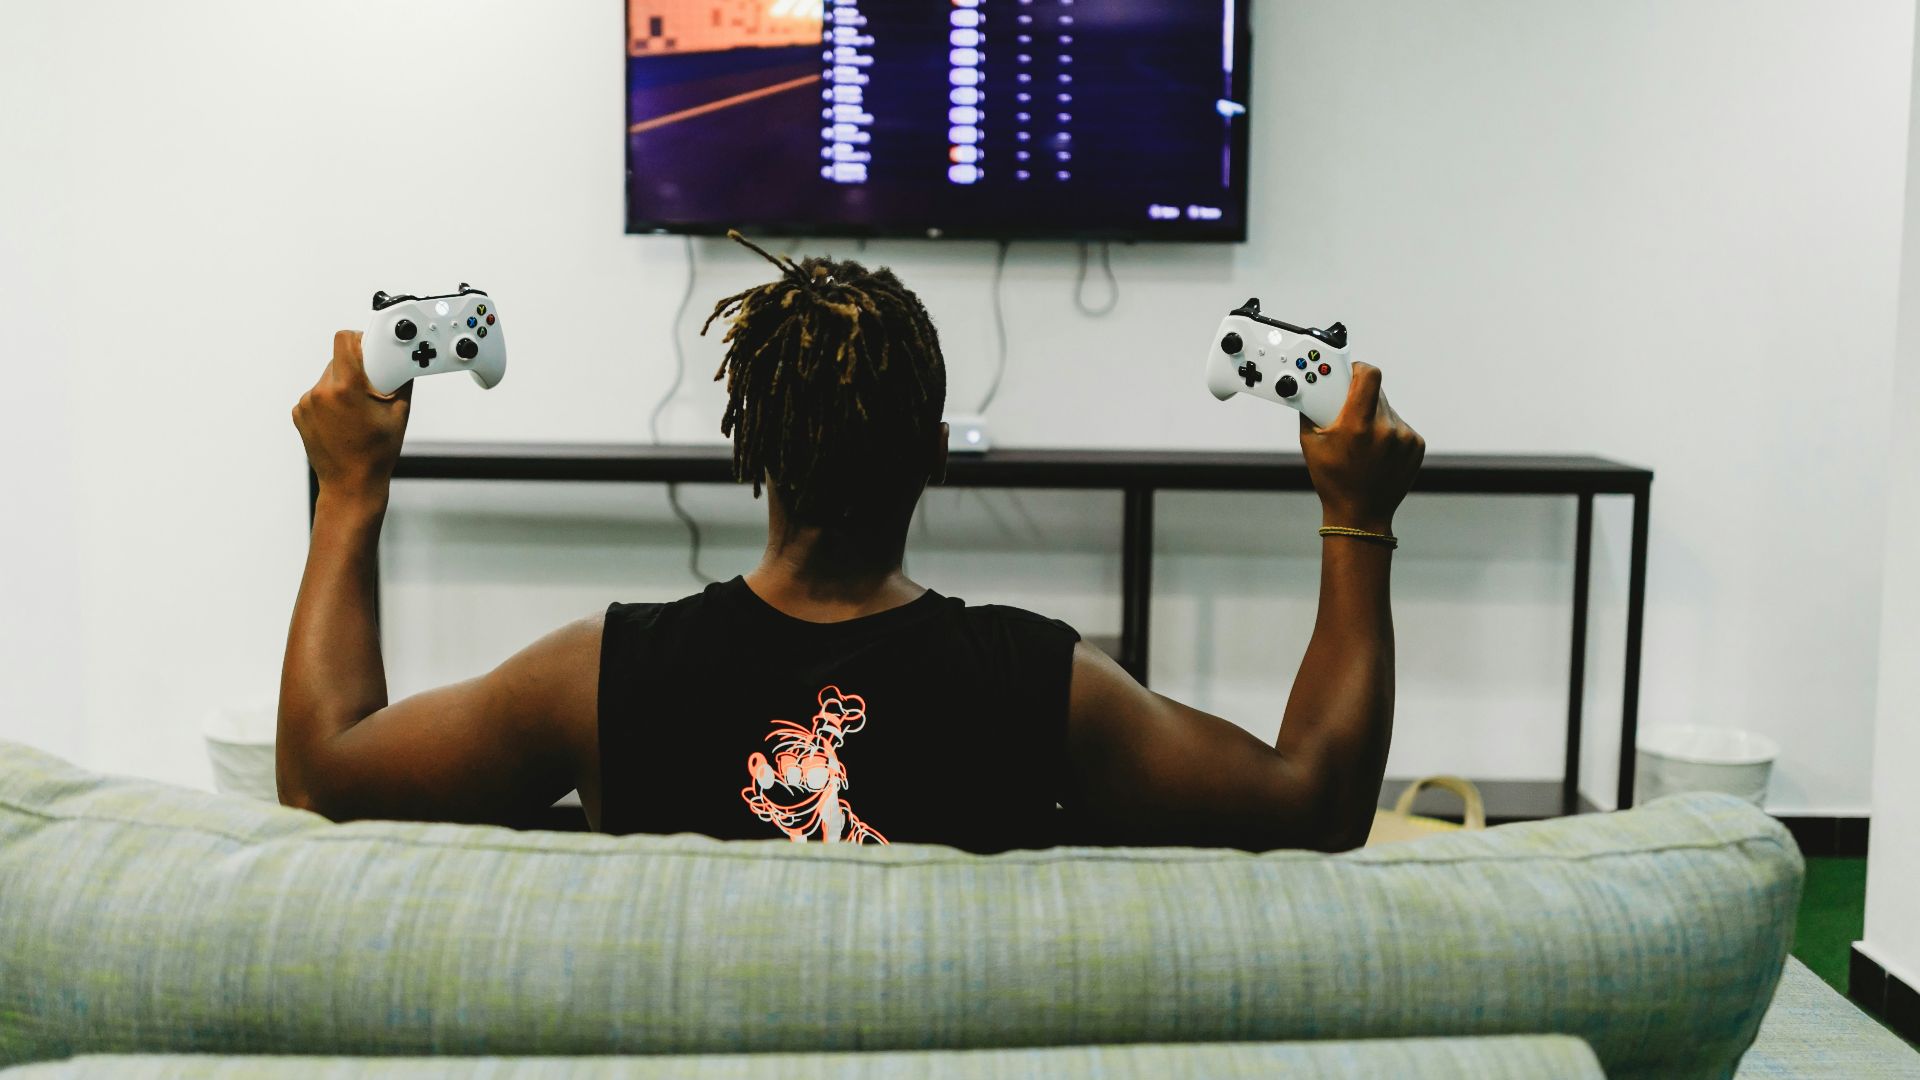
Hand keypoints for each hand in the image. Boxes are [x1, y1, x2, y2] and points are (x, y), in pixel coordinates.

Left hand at [292, 331, 411, 500]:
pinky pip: (319, 394)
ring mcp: (306, 403)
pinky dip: (331, 401)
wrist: (351, 484)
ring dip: (344, 386)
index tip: (371, 349)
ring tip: (357, 411)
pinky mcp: (299, 413)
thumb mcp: (399, 413)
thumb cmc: (375, 454)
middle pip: (339, 360)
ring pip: (329, 377)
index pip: (344, 339)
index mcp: (345, 388)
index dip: (360, 340)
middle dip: (357, 369)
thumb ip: (400, 379)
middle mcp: (320, 392)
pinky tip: (343, 420)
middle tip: (372, 390)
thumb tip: (403, 360)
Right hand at [1299, 363, 1424, 532]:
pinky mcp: (1416, 445)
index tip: (1351, 372)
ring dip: (1374, 416)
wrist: (1360, 514)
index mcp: (1358, 426)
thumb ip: (1312, 409)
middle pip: (1376, 391)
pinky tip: (1376, 451)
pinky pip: (1399, 425)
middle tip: (1347, 412)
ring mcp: (1404, 438)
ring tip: (1362, 441)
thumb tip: (1312, 386)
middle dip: (1360, 397)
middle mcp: (1385, 430)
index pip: (1369, 375)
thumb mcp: (1310, 443)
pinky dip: (1387, 432)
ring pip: (1387, 409)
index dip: (1359, 369)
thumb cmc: (1333, 480)